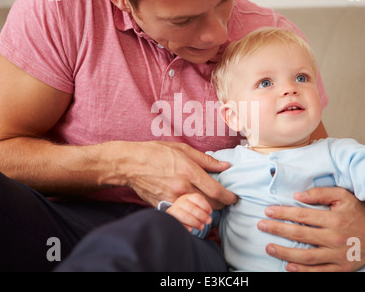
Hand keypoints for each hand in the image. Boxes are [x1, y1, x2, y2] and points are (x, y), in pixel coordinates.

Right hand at [102, 141, 236, 208]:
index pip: (216, 191)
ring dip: (208, 210)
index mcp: (189, 172)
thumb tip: (225, 166)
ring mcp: (172, 199)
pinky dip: (192, 213)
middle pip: (210, 204)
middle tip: (225, 200)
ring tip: (212, 205)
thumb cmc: (155, 152)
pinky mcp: (163, 206)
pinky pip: (183, 214)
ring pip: (197, 211)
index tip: (234, 198)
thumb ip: (206, 160)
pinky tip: (195, 208)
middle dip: (221, 204)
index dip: (229, 197)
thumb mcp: (183, 149)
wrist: (130, 163)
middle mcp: (182, 187)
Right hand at [166, 193, 212, 231]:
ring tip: (201, 227)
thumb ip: (201, 208)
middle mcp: (180, 202)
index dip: (205, 206)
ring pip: (185, 216)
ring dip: (195, 222)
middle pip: (192, 208)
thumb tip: (209, 214)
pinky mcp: (170, 218)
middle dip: (202, 216)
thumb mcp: (194, 205)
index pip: (197, 198)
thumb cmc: (188, 210)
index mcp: (188, 197)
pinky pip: (178, 223)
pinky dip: (185, 227)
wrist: (174, 213)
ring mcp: (174, 210)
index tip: (210, 213)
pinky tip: (191, 230)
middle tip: (208, 221)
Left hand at [257, 187, 364, 271]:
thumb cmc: (358, 211)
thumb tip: (297, 195)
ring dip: (285, 252)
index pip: (302, 216)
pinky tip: (288, 266)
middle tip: (261, 226)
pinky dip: (303, 271)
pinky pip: (320, 271)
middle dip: (277, 230)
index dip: (283, 213)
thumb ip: (320, 193)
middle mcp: (335, 237)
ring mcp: (338, 255)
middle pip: (300, 235)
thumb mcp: (342, 195)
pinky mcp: (341, 267)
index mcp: (334, 218)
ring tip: (269, 247)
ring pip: (307, 256)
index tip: (268, 211)